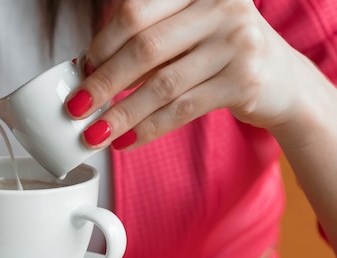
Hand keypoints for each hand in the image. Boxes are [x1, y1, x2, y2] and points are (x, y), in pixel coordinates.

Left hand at [66, 0, 308, 149]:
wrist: (283, 80)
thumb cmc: (220, 54)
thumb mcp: (187, 34)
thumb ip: (148, 42)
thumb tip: (90, 71)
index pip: (135, 11)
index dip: (102, 43)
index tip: (82, 69)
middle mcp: (220, 7)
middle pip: (145, 47)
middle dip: (103, 81)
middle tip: (76, 106)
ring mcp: (237, 42)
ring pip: (162, 84)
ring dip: (121, 114)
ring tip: (94, 133)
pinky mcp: (245, 81)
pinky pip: (182, 110)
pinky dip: (148, 129)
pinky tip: (125, 141)